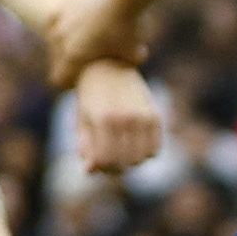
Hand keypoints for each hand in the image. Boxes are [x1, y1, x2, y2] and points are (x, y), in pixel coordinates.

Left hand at [68, 57, 163, 177]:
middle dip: (114, 167)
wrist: (108, 65)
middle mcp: (126, 118)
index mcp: (103, 119)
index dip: (100, 167)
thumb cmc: (89, 95)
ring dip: (130, 162)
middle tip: (107, 160)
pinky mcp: (155, 116)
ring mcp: (143, 117)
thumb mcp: (81, 118)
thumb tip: (91, 170)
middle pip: (124, 162)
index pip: (105, 160)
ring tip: (119, 152)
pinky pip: (154, 149)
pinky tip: (133, 146)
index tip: (96, 163)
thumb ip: (85, 145)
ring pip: (141, 159)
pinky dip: (145, 154)